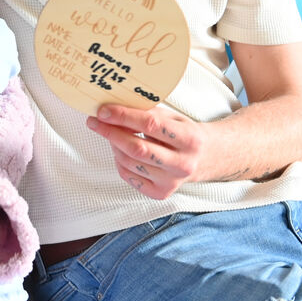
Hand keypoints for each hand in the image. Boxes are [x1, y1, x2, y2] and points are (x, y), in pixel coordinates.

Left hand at [87, 105, 205, 198]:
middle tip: (95, 122)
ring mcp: (172, 182)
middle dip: (111, 133)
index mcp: (189, 139)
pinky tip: (121, 150)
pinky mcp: (161, 193)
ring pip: (130, 163)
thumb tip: (114, 107)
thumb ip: (148, 113)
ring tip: (111, 133)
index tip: (103, 111)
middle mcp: (183, 164)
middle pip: (137, 148)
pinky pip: (129, 177)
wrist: (205, 158)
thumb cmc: (184, 133)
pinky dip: (119, 161)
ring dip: (114, 145)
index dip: (123, 116)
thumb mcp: (173, 117)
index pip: (150, 125)